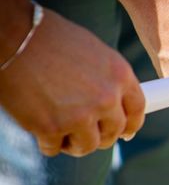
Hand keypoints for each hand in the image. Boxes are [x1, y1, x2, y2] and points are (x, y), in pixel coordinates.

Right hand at [0, 0, 144, 156]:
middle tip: (85, 131)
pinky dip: (47, 143)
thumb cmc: (50, 39)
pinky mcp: (52, 128)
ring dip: (75, 144)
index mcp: (120, 75)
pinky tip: (40, 129)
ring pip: (88, 146)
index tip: (125, 132)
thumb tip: (116, 104)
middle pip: (113, 132)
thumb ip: (108, 79)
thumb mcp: (93, 52)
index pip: (137, 110)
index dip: (131, 124)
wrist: (14, 36)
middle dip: (100, 135)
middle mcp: (106, 98)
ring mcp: (80, 116)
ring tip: (62, 132)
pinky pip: (54, 148)